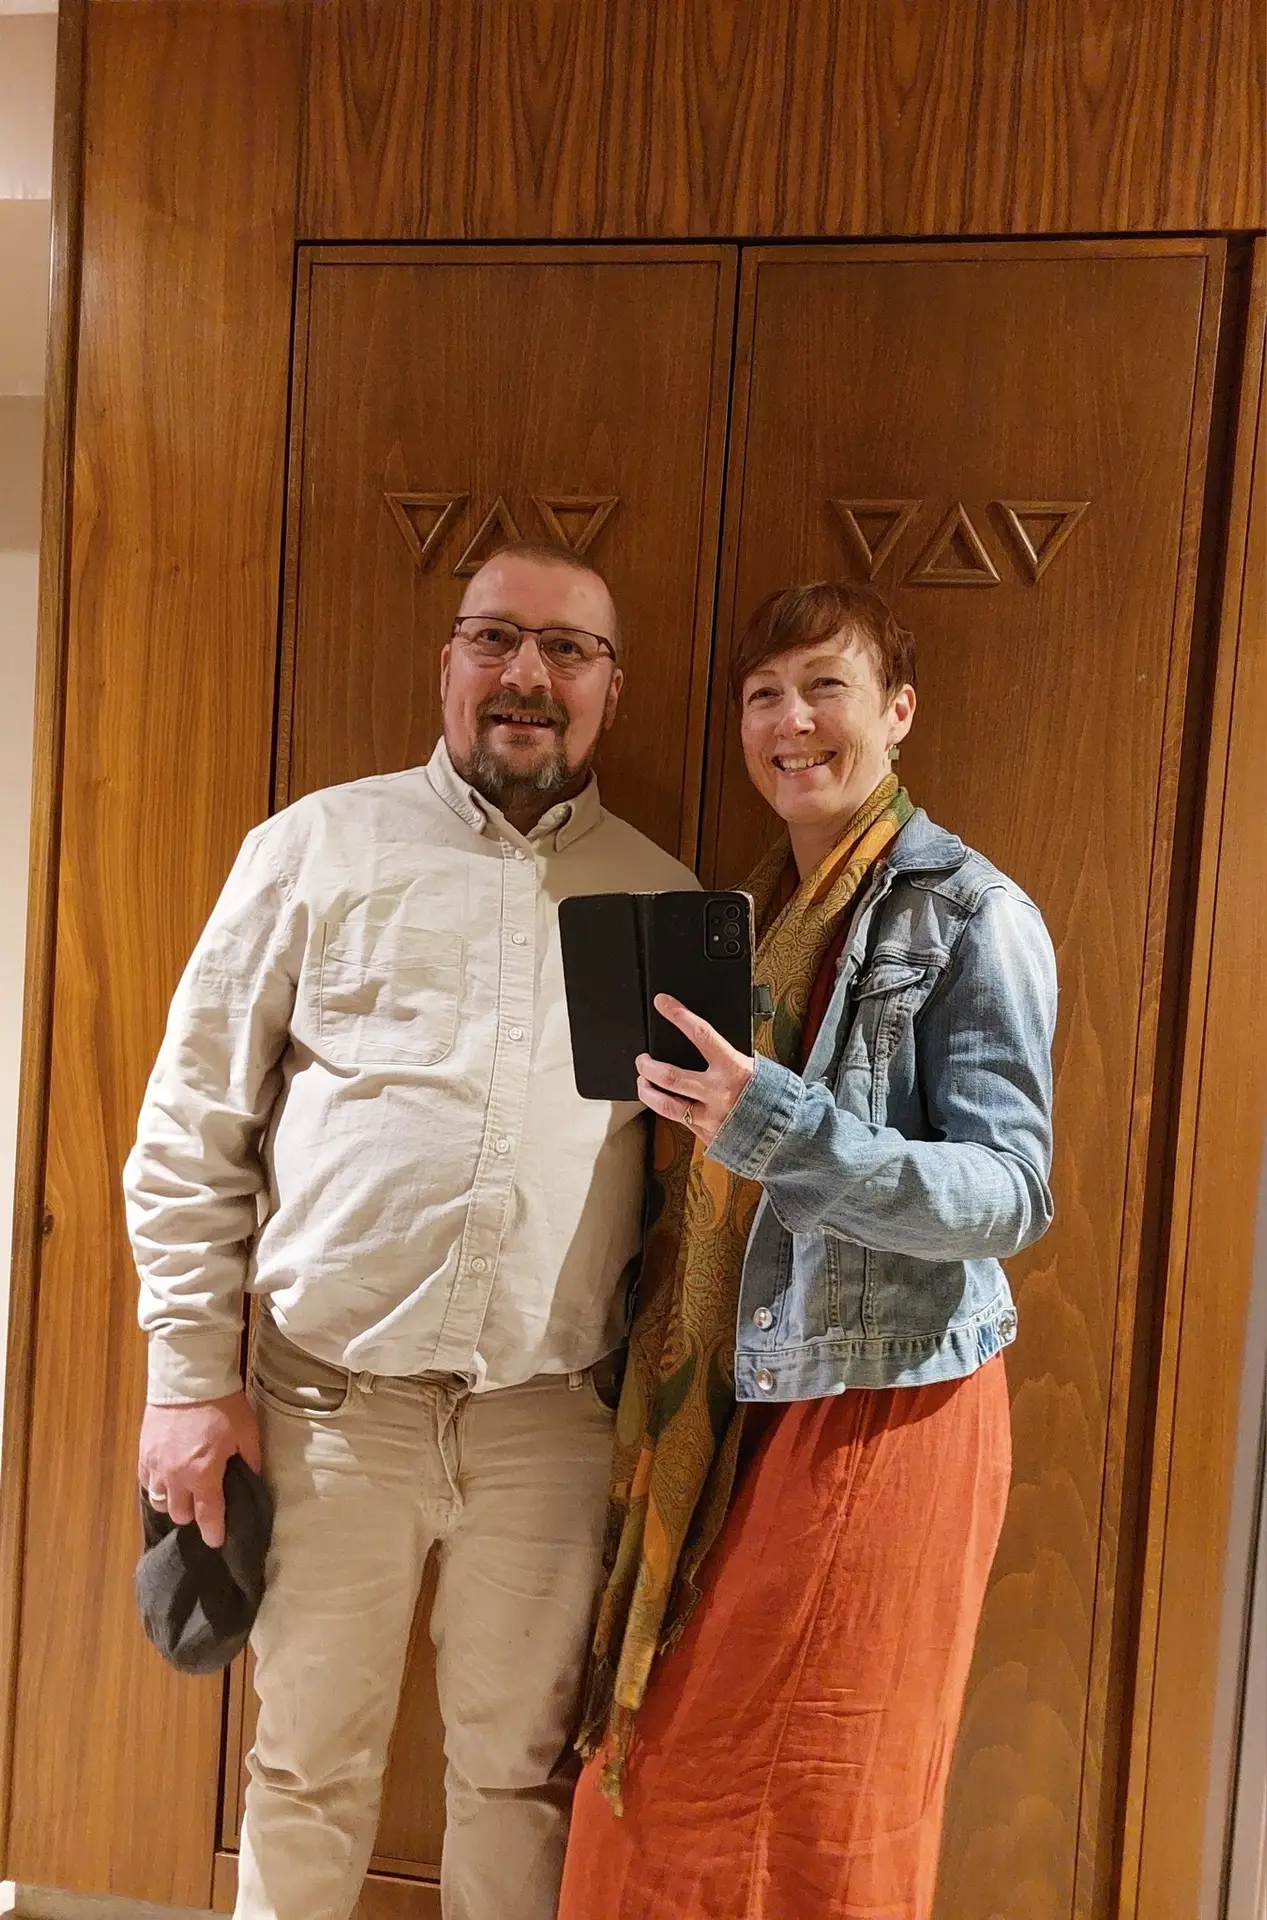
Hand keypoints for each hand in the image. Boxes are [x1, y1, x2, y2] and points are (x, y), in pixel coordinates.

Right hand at [138, 1390, 261, 1548]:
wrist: (188, 1377)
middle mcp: (176, 1476)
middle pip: (180, 1514)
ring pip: (160, 1501)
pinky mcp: (143, 1453)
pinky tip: (168, 1477)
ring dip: (173, 1501)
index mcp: (204, 1474)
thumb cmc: (222, 1405)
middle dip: (193, 1514)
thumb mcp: (247, 1432)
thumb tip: (253, 1480)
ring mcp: (156, 1465)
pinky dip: (157, 1485)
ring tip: (184, 1491)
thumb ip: (250, 1461)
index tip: (217, 1541)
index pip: (208, 1516)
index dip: (213, 1533)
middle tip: (204, 1504)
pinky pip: (146, 1482)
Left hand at [636, 993, 756, 1147]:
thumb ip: (726, 1058)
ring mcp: (710, 1117)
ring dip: (647, 1091)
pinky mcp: (707, 1135)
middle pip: (669, 1076)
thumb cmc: (771, 1094)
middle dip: (648, 1066)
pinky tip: (663, 1102)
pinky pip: (679, 1122)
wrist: (787, 1131)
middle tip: (642, 1059)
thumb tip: (699, 1041)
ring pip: (665, 1104)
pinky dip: (667, 1109)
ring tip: (643, 1082)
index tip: (662, 1002)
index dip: (679, 1015)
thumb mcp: (753, 1066)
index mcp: (734, 1069)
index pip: (701, 1034)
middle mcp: (718, 1093)